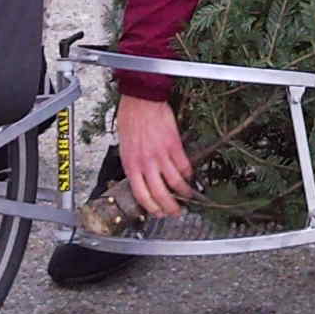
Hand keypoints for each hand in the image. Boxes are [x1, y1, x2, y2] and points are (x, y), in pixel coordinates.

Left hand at [115, 95, 193, 217]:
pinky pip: (184, 166)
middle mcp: (146, 163)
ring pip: (176, 183)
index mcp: (131, 165)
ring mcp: (161, 155)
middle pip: (161, 194)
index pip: (142, 195)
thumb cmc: (130, 119)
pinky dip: (188, 175)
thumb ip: (133, 164)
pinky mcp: (174, 146)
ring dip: (184, 193)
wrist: (141, 101)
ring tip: (188, 198)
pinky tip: (189, 177)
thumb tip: (141, 178)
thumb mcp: (124, 147)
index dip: (152, 208)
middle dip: (170, 207)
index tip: (158, 212)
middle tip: (176, 212)